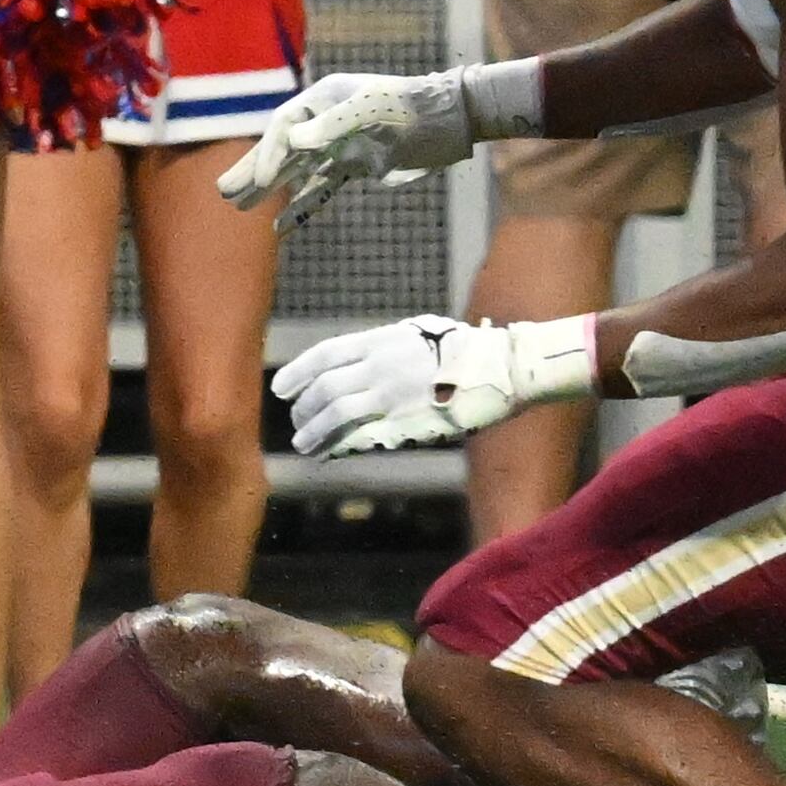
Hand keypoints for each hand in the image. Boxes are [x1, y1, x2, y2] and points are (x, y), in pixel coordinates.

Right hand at [217, 70, 481, 224]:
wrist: (454, 119)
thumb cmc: (413, 107)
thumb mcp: (373, 110)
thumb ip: (332, 123)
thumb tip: (293, 140)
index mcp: (324, 100)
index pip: (283, 128)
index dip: (267, 154)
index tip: (259, 181)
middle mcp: (325, 122)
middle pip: (281, 150)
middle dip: (253, 171)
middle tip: (223, 193)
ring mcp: (340, 146)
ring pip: (296, 172)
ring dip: (269, 189)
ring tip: (238, 205)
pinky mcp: (357, 168)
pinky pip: (321, 189)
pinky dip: (302, 206)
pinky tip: (281, 226)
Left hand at [274, 314, 597, 456]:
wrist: (505, 368)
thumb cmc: (465, 350)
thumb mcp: (417, 333)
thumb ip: (382, 347)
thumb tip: (353, 365)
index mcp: (381, 341)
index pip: (325, 356)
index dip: (297, 373)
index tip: (280, 389)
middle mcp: (381, 366)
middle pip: (325, 388)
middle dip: (304, 408)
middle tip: (296, 421)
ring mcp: (394, 396)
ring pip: (337, 414)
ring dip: (314, 431)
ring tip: (303, 443)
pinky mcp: (410, 423)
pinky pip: (364, 436)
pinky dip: (341, 445)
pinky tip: (330, 452)